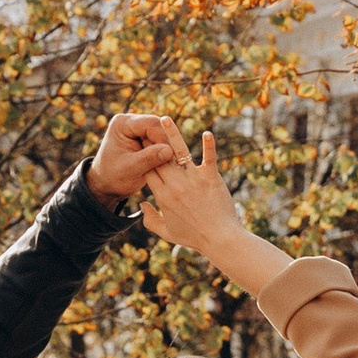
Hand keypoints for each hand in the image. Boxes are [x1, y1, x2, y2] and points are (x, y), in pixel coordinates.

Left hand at [85, 112, 184, 206]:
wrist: (106, 184)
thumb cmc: (113, 177)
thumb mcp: (130, 170)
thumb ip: (148, 159)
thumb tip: (169, 151)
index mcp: (122, 123)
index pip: (150, 124)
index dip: (163, 138)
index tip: (172, 156)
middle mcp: (131, 121)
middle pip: (159, 127)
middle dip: (167, 144)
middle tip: (176, 162)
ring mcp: (139, 129)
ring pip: (163, 134)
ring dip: (168, 148)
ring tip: (174, 165)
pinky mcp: (145, 138)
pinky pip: (161, 141)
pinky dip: (166, 152)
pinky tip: (170, 164)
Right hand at [140, 131, 255, 264]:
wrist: (220, 240)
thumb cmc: (194, 237)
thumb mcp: (166, 232)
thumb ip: (149, 220)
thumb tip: (142, 206)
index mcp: (162, 196)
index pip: (147, 169)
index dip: (142, 155)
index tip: (138, 143)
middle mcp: (175, 185)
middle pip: (158, 156)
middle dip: (150, 139)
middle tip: (146, 123)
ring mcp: (193, 180)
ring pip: (179, 152)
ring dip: (171, 133)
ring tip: (164, 118)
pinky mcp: (211, 178)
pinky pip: (209, 157)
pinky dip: (209, 145)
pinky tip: (207, 133)